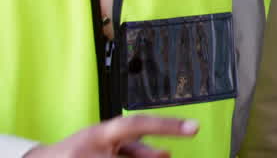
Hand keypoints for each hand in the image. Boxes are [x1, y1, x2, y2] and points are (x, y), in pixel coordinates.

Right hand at [24, 115, 196, 157]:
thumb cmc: (80, 149)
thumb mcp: (107, 141)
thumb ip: (136, 147)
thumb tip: (167, 154)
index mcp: (103, 132)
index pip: (139, 123)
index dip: (168, 125)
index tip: (194, 128)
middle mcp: (93, 147)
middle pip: (131, 155)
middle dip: (146, 157)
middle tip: (157, 154)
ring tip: (117, 154)